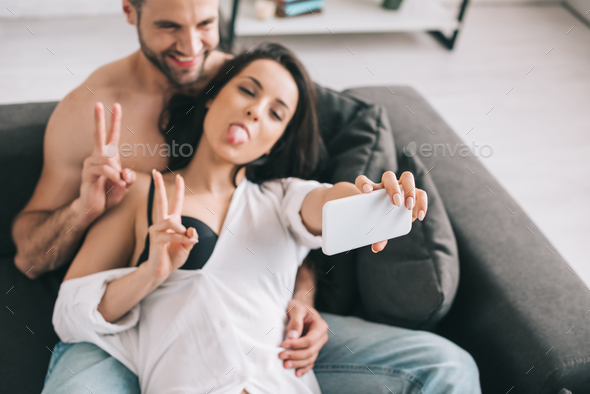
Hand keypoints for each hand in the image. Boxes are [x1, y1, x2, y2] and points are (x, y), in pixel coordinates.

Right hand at [77, 102, 135, 220]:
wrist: (93, 208)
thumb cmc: (109, 195)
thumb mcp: (125, 187)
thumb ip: (129, 178)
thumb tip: (126, 173)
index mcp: (108, 157)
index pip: (111, 135)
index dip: (114, 121)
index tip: (116, 106)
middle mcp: (97, 157)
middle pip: (98, 134)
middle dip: (100, 119)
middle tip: (97, 103)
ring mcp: (90, 164)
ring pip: (109, 161)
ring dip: (118, 174)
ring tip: (120, 184)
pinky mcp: (88, 173)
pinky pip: (105, 170)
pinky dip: (115, 177)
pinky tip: (118, 184)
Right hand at [144, 170, 198, 279]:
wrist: (161, 271)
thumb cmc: (172, 257)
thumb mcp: (187, 246)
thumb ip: (191, 237)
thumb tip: (191, 229)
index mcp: (171, 222)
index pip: (175, 202)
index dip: (178, 190)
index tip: (179, 177)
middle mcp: (162, 223)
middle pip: (159, 200)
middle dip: (158, 186)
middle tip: (155, 172)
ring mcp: (156, 230)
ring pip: (172, 221)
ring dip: (182, 231)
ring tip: (187, 240)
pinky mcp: (155, 239)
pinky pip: (171, 234)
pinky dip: (181, 239)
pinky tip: (187, 243)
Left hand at [279, 299, 328, 376]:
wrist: (300, 307)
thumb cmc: (298, 307)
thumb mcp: (296, 309)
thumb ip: (295, 322)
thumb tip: (292, 337)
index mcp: (320, 327)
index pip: (309, 340)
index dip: (296, 345)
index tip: (283, 345)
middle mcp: (321, 337)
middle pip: (310, 351)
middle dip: (295, 356)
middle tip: (280, 356)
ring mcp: (318, 345)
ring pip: (310, 358)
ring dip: (297, 363)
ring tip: (285, 365)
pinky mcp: (313, 350)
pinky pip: (310, 362)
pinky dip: (304, 368)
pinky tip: (296, 373)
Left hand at [355, 170, 427, 252]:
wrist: (388, 214)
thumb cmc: (379, 219)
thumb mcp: (377, 228)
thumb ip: (377, 236)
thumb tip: (377, 248)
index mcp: (372, 190)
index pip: (363, 181)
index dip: (363, 183)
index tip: (367, 192)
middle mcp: (386, 185)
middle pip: (389, 176)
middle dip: (393, 188)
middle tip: (395, 203)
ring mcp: (401, 187)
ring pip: (407, 178)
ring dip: (409, 191)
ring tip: (408, 207)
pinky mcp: (415, 194)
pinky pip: (421, 193)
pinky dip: (422, 203)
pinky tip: (420, 216)